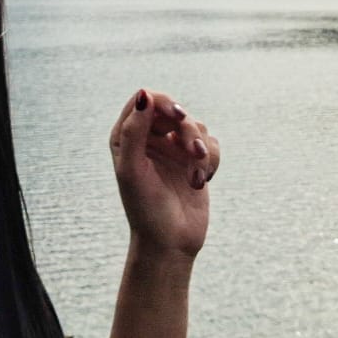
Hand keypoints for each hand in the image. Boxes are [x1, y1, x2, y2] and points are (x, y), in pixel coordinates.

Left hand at [109, 89, 219, 257]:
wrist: (170, 244)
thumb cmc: (145, 209)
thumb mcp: (133, 170)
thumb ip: (134, 132)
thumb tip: (144, 94)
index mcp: (127, 138)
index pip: (144, 101)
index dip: (162, 102)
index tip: (178, 115)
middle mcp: (149, 139)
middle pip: (174, 111)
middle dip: (188, 130)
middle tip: (193, 151)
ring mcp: (173, 149)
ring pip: (196, 126)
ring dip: (201, 149)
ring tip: (197, 176)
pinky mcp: (194, 161)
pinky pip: (211, 144)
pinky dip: (210, 161)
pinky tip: (201, 181)